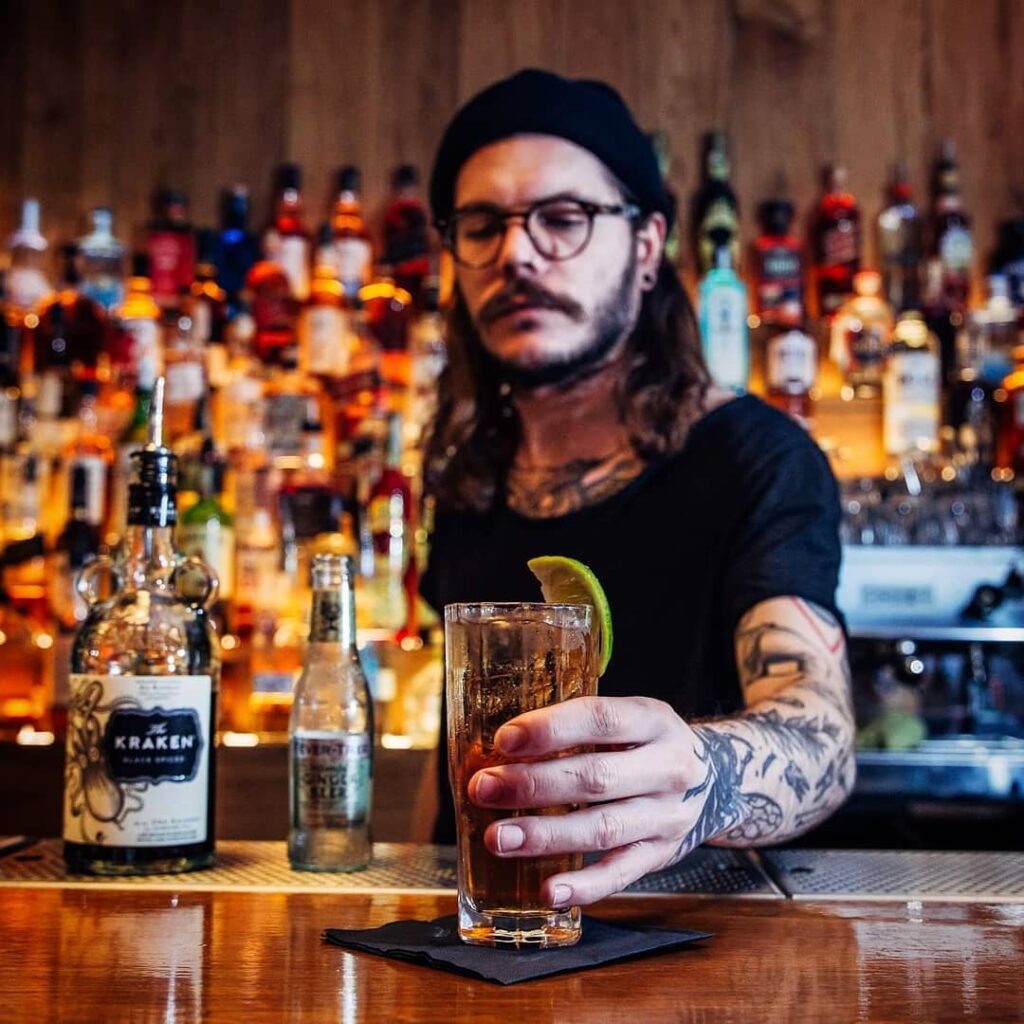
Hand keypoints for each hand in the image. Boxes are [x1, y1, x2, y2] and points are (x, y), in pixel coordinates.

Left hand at [468, 696, 716, 905]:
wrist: (714, 779)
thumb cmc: (644, 744)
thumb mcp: (627, 719)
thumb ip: (576, 727)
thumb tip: (498, 746)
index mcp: (653, 719)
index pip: (600, 719)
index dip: (551, 729)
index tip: (504, 739)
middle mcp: (667, 767)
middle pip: (596, 777)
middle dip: (533, 785)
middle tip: (483, 788)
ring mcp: (667, 815)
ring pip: (603, 828)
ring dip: (545, 836)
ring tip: (497, 838)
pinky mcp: (661, 855)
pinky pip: (620, 874)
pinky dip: (584, 886)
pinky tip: (547, 892)